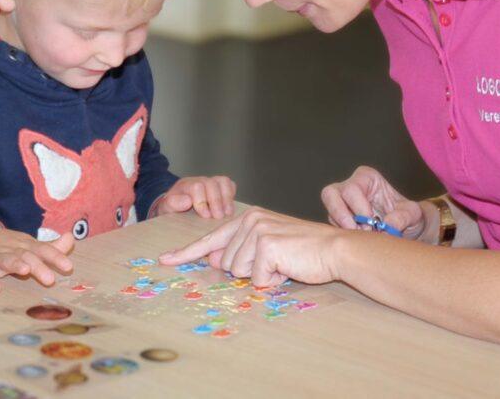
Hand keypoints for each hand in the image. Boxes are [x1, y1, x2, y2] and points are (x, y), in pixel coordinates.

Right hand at [0, 226, 73, 292]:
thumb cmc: (10, 247)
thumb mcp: (30, 246)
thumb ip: (51, 247)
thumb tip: (71, 238)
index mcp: (28, 246)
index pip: (44, 250)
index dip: (56, 257)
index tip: (68, 267)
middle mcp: (14, 249)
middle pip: (28, 256)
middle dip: (39, 266)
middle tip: (50, 280)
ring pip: (7, 259)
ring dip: (16, 264)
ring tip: (25, 271)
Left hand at [151, 175, 236, 218]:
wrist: (175, 205)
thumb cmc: (172, 208)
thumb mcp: (166, 208)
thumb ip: (173, 204)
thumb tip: (187, 201)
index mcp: (185, 185)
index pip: (197, 187)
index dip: (202, 201)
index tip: (205, 216)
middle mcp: (199, 180)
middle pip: (212, 183)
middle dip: (216, 201)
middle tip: (218, 217)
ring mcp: (211, 182)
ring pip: (223, 181)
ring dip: (227, 198)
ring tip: (227, 213)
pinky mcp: (219, 187)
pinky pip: (230, 185)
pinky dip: (232, 195)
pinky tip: (229, 209)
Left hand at [158, 207, 343, 286]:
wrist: (334, 250)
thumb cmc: (305, 251)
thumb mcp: (269, 248)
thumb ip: (241, 252)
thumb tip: (217, 260)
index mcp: (249, 219)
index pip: (211, 239)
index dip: (186, 253)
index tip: (165, 260)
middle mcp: (250, 220)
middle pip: (226, 263)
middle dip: (249, 271)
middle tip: (276, 263)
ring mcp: (257, 231)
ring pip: (239, 272)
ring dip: (262, 276)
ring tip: (283, 263)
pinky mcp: (266, 246)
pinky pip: (257, 279)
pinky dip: (273, 280)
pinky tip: (288, 268)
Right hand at [321, 165, 427, 239]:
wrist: (407, 229)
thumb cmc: (408, 216)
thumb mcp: (413, 214)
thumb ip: (403, 217)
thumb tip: (388, 226)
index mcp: (367, 177)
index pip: (351, 189)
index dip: (359, 208)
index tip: (373, 223)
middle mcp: (349, 186)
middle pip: (331, 195)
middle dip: (344, 216)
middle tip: (361, 231)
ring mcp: (341, 202)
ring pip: (329, 211)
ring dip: (343, 227)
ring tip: (362, 237)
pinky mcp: (338, 218)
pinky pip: (331, 225)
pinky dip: (343, 235)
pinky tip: (359, 240)